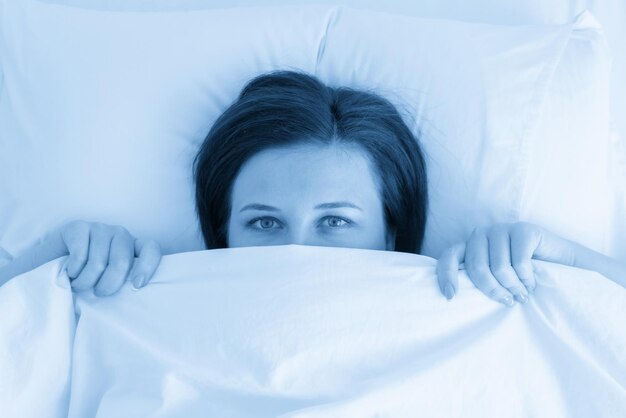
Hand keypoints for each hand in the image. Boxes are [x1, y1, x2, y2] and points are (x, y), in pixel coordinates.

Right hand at [0, 220, 161, 295]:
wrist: (50, 266)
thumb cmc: (86, 277)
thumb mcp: (108, 280)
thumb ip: (123, 282)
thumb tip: (135, 296)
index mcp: (133, 247)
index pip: (151, 249)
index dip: (147, 266)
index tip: (136, 286)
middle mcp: (120, 234)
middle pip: (122, 262)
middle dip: (108, 285)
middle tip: (97, 293)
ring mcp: (100, 228)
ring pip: (98, 263)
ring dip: (85, 282)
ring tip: (79, 285)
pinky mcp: (79, 227)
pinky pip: (80, 255)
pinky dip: (73, 271)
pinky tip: (70, 272)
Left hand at [436, 222, 575, 305]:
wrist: (560, 264)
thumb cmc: (522, 276)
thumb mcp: (495, 279)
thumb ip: (478, 281)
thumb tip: (454, 298)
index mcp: (470, 246)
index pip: (450, 256)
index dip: (446, 275)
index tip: (450, 296)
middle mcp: (482, 234)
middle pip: (477, 267)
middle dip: (493, 290)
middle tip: (508, 301)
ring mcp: (502, 229)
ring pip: (500, 268)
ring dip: (514, 288)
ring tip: (523, 295)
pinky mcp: (523, 230)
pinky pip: (520, 263)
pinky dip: (527, 279)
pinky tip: (532, 283)